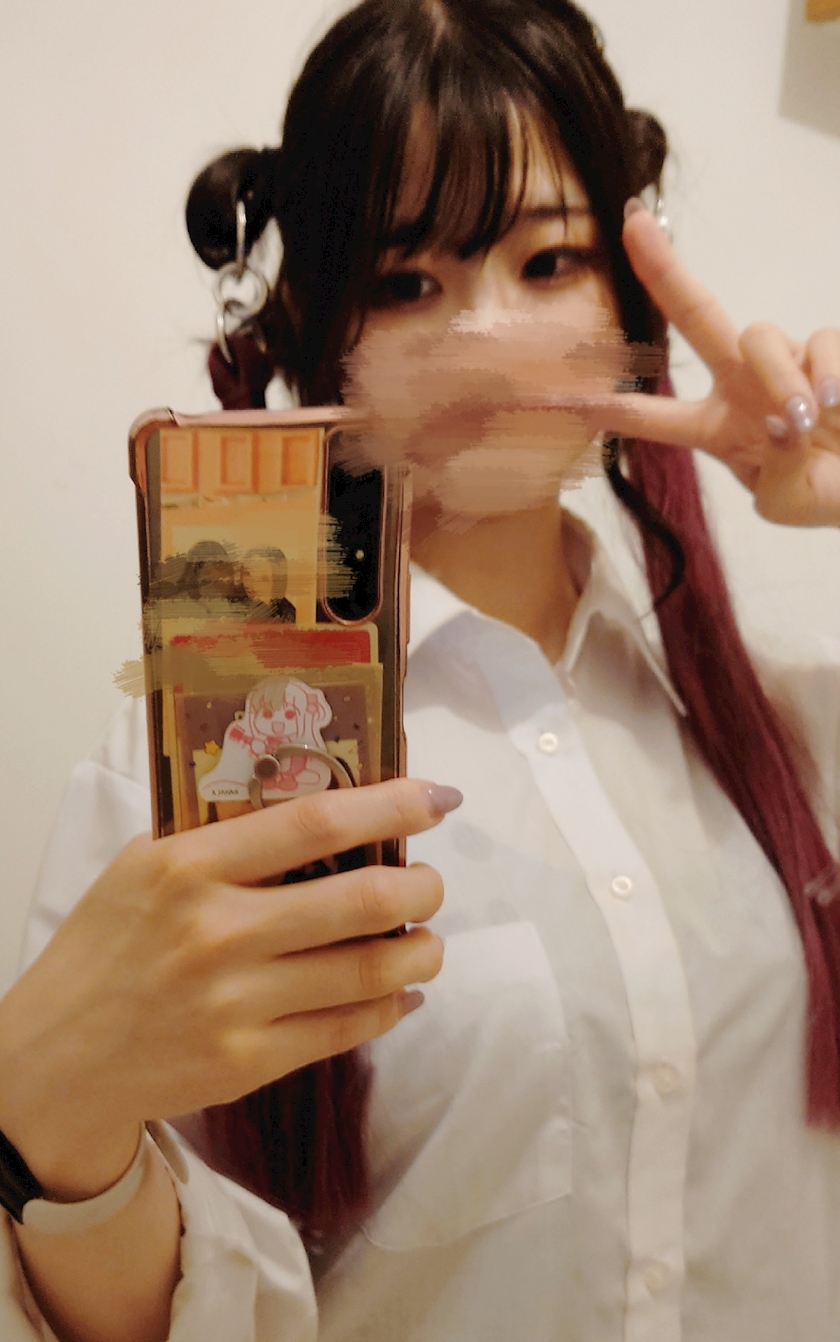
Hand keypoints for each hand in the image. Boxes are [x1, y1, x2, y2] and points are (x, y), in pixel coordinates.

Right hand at [0, 779, 451, 1199]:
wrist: (56, 1059)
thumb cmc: (105, 947)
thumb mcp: (144, 867)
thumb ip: (223, 837)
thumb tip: (323, 808)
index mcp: (191, 866)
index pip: (315, 822)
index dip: (390, 804)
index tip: (436, 800)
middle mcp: (219, 931)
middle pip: (362, 899)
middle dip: (421, 886)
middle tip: (430, 882)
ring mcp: (237, 1003)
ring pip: (370, 970)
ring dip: (421, 951)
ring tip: (426, 940)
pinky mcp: (248, 1062)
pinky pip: (347, 1029)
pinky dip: (390, 1006)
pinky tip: (400, 992)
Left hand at [594, 203, 839, 526]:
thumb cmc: (827, 493)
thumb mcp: (786, 502)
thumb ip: (773, 472)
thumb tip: (781, 422)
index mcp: (715, 427)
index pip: (645, 416)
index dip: (597, 407)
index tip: (542, 397)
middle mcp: (741, 385)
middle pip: (695, 313)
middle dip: (663, 268)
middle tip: (632, 222)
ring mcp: (785, 363)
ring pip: (757, 337)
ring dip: (778, 380)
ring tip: (805, 422)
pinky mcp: (828, 351)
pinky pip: (817, 343)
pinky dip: (825, 374)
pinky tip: (835, 405)